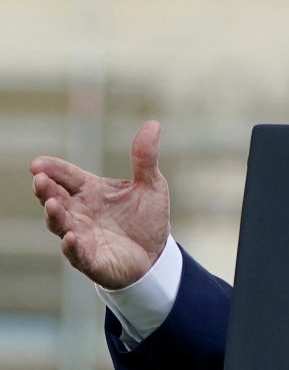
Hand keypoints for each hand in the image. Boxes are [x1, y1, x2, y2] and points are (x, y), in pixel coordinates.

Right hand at [30, 120, 170, 289]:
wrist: (155, 254)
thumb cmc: (146, 217)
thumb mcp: (150, 184)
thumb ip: (145, 158)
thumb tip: (153, 124)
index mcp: (90, 190)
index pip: (66, 176)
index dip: (52, 169)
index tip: (37, 163)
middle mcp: (80, 212)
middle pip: (56, 198)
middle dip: (46, 189)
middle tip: (39, 179)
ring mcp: (82, 236)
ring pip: (61, 225)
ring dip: (55, 215)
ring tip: (51, 204)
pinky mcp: (92, 260)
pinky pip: (78, 254)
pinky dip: (72, 246)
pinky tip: (71, 237)